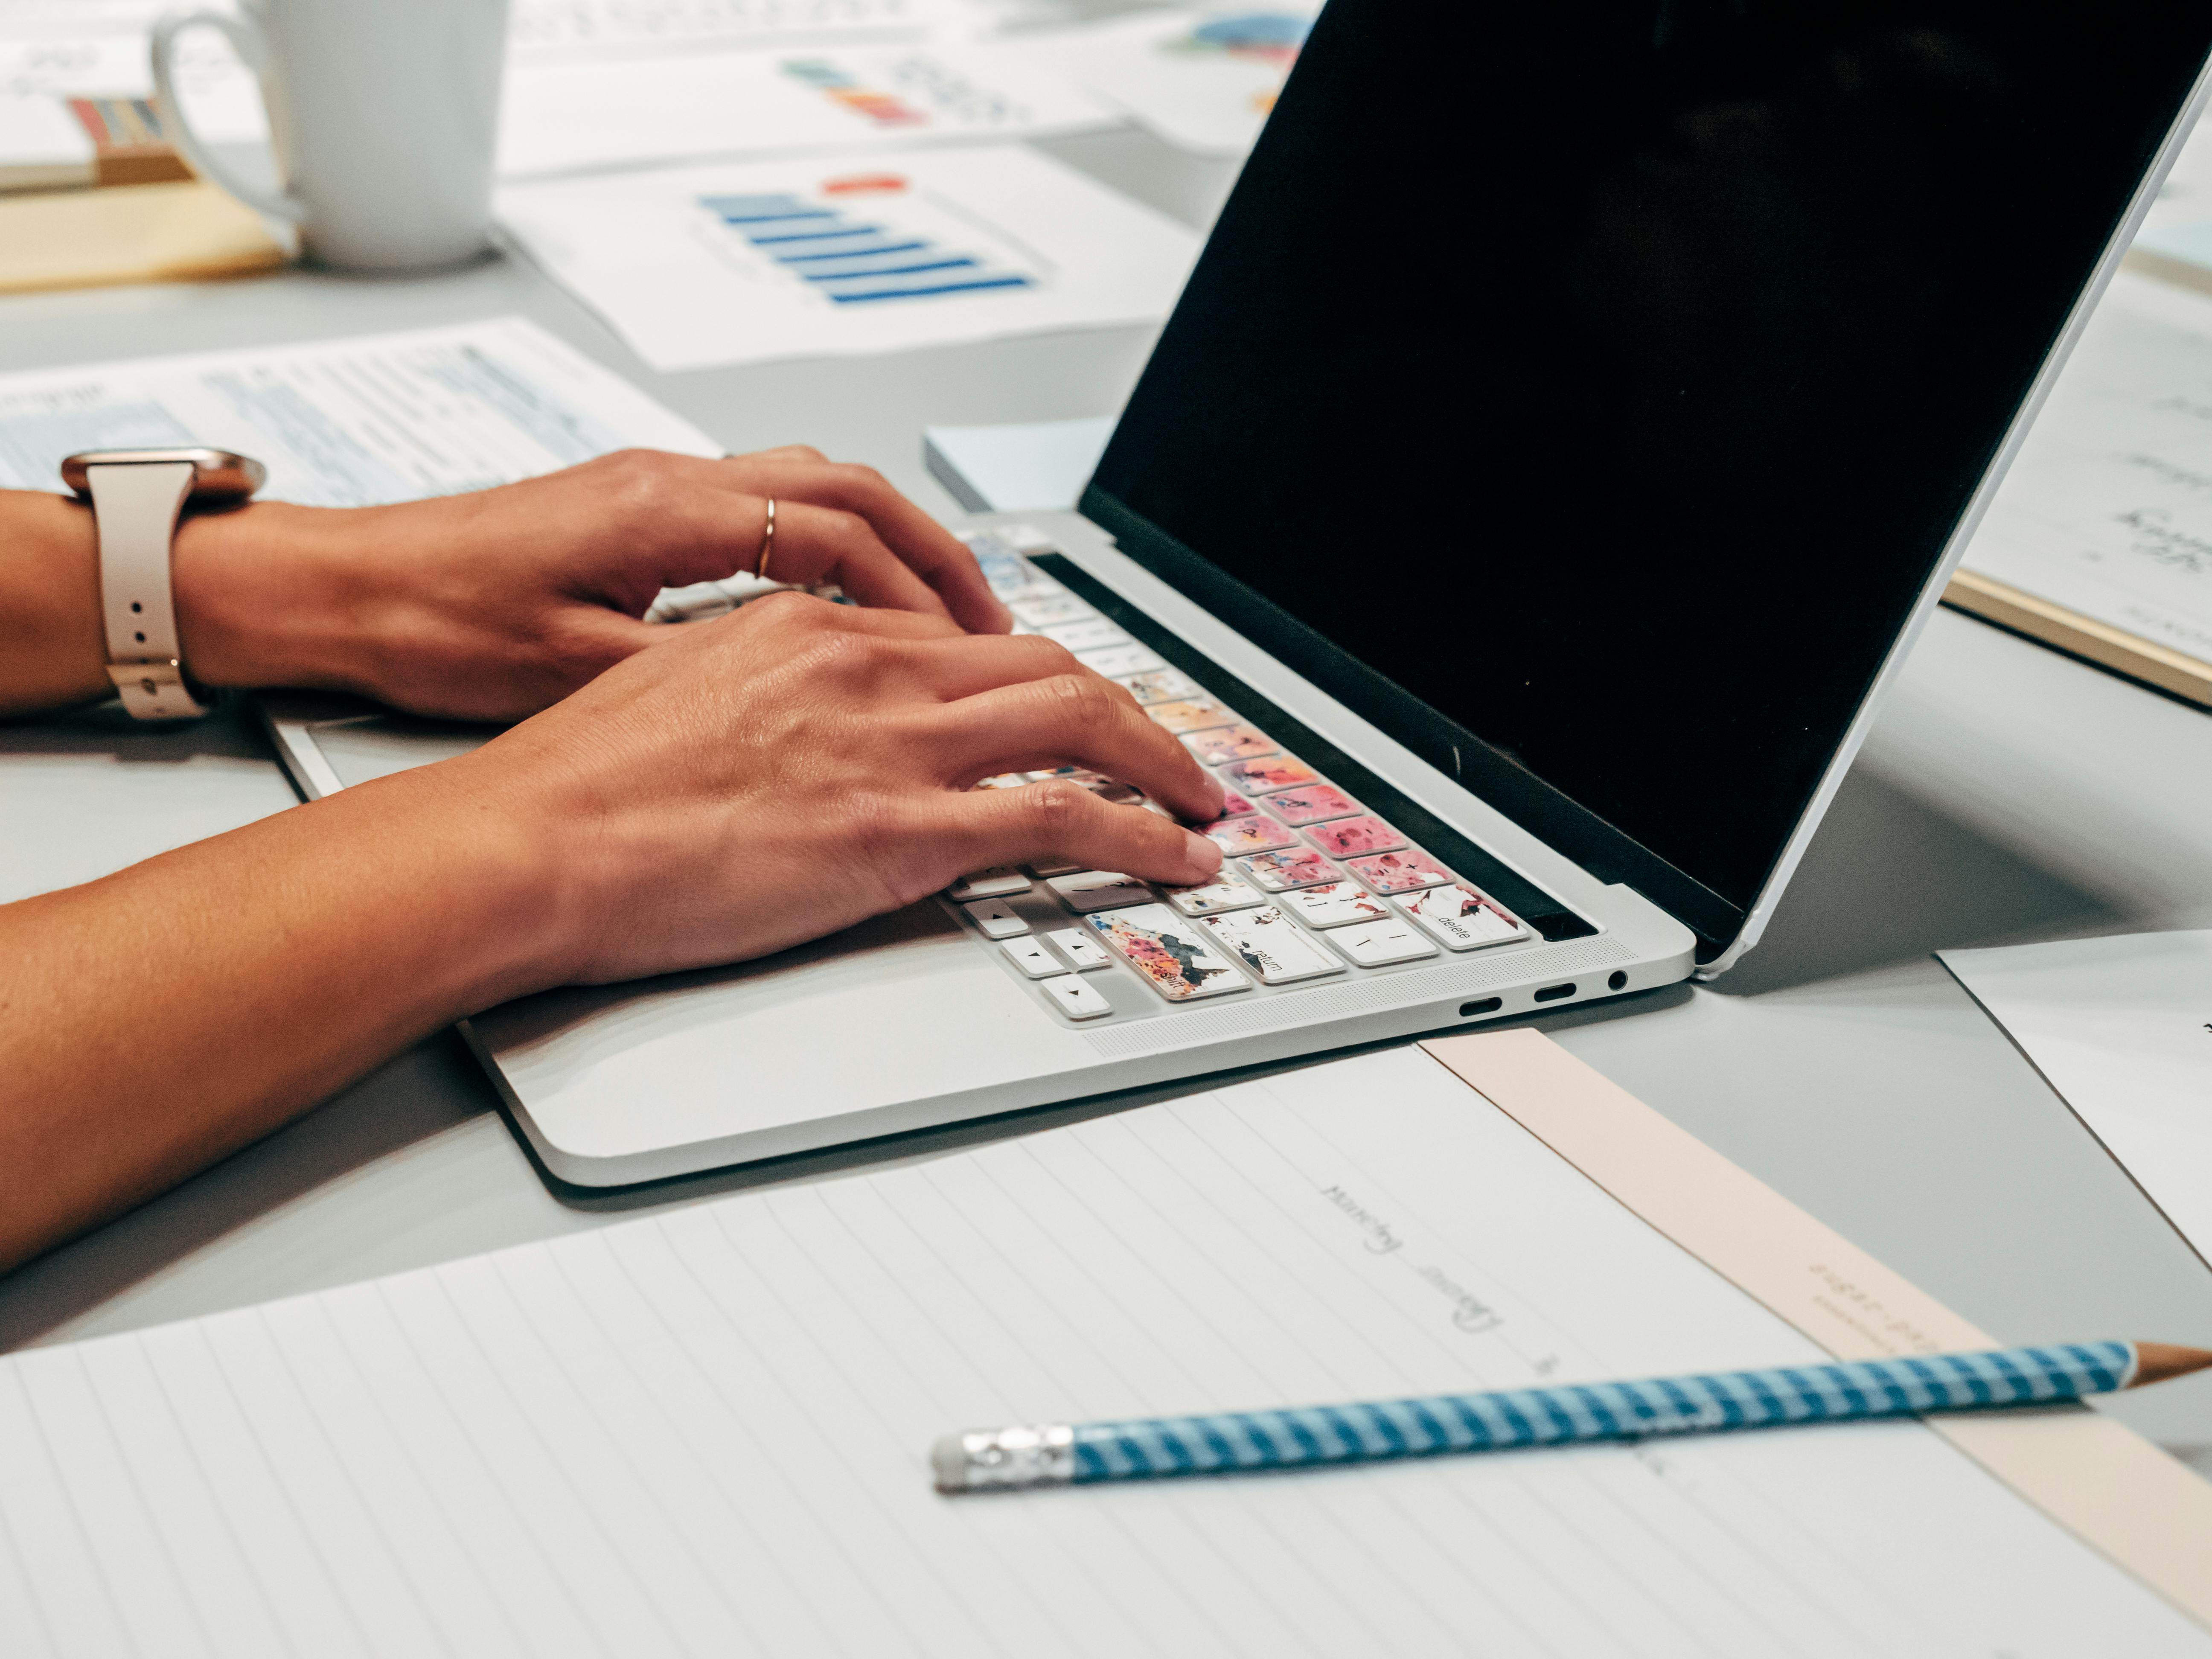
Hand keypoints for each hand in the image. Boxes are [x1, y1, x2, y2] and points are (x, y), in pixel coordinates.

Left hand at [173, 446, 1009, 719]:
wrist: (342, 588)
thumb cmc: (433, 624)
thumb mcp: (571, 669)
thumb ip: (689, 675)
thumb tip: (786, 703)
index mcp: (663, 513)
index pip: (833, 530)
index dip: (915, 588)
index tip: (968, 646)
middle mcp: (670, 480)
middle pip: (847, 489)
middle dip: (933, 554)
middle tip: (992, 624)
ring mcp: (657, 486)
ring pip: (813, 487)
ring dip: (888, 546)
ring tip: (937, 616)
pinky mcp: (639, 508)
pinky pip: (769, 508)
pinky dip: (830, 549)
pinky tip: (846, 607)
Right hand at [461, 593, 1226, 983]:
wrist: (534, 840)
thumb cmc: (578, 787)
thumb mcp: (675, 695)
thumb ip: (759, 690)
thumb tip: (798, 718)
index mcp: (810, 627)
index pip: (957, 640)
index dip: (1029, 678)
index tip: (1062, 712)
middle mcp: (867, 665)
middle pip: (1044, 663)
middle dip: (1122, 708)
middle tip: (1161, 751)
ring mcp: (893, 744)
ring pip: (1080, 719)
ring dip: (1160, 761)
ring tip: (1197, 802)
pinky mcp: (905, 829)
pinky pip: (1066, 816)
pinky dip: (1142, 835)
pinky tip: (1175, 858)